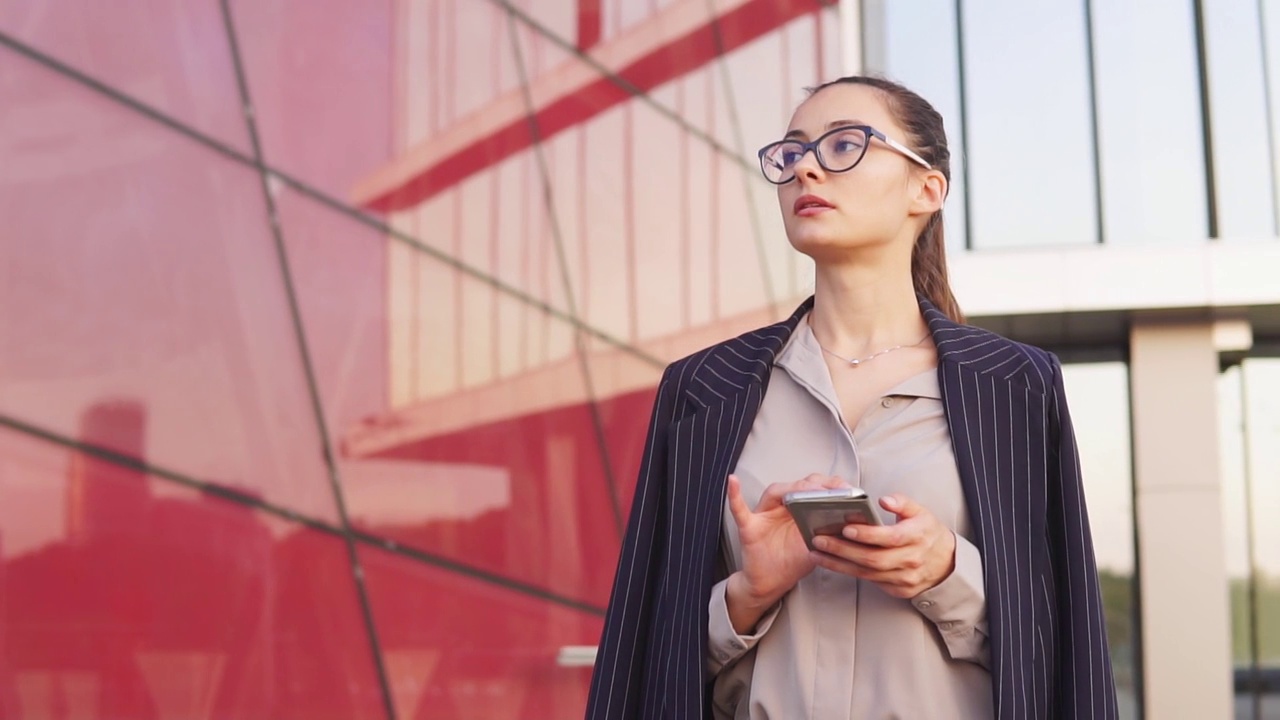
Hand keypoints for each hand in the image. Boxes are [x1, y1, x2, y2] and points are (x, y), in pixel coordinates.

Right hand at [724, 473, 846, 631]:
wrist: (770, 583)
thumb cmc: (792, 561)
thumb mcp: (817, 545)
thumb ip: (830, 531)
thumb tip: (855, 523)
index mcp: (799, 508)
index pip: (816, 488)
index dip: (832, 486)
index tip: (852, 490)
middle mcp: (782, 506)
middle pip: (798, 486)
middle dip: (817, 485)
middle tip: (835, 491)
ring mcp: (764, 514)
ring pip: (776, 492)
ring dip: (791, 489)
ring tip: (803, 490)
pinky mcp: (749, 527)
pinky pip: (739, 509)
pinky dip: (734, 495)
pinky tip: (733, 481)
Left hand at [810, 493, 955, 598]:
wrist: (947, 564)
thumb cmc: (927, 533)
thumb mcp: (921, 512)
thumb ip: (902, 503)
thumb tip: (884, 500)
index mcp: (918, 537)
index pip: (890, 537)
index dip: (867, 534)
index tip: (846, 528)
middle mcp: (911, 560)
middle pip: (873, 558)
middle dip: (843, 550)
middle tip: (819, 540)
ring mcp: (904, 578)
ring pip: (867, 573)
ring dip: (839, 563)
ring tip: (817, 552)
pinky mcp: (898, 590)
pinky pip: (869, 581)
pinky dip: (849, 572)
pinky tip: (831, 562)